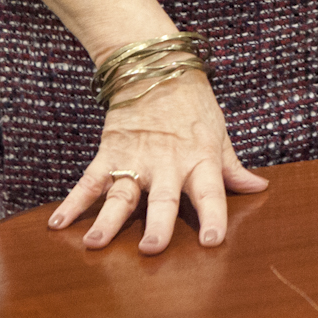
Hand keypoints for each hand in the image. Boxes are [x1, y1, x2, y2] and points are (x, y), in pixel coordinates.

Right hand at [49, 68, 268, 253]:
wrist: (156, 67)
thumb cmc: (193, 104)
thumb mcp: (219, 132)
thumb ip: (232, 167)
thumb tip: (259, 187)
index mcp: (200, 160)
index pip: (211, 194)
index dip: (213, 218)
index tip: (212, 242)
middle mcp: (168, 164)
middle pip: (163, 200)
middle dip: (158, 226)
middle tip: (150, 249)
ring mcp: (135, 160)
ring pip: (121, 195)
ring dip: (107, 220)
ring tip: (94, 243)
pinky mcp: (109, 154)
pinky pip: (89, 181)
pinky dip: (73, 202)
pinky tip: (59, 223)